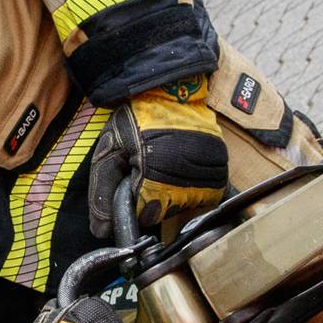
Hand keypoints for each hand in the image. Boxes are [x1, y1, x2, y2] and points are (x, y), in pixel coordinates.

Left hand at [86, 81, 228, 239]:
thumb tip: (100, 230)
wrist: (170, 92)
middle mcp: (185, 175)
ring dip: (174, 195)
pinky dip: (193, 188)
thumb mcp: (109, 152)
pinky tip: (183, 171)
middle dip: (153, 199)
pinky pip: (206, 195)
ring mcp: (207, 173)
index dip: (136, 205)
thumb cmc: (136, 121)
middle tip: (148, 171)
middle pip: (166, 212)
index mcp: (155, 171)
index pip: (145, 216)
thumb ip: (102, 192)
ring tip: (166, 168)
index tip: (135, 186)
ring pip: (187, 205)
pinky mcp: (221, 168)